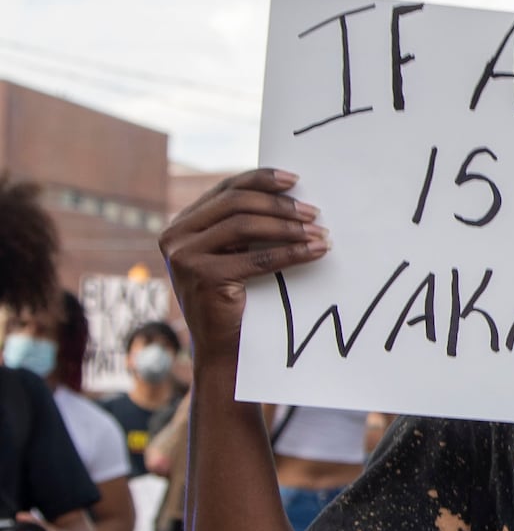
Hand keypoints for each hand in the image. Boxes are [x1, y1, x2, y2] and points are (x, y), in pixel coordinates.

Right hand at [158, 169, 327, 364]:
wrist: (222, 351)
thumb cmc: (235, 301)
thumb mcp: (232, 256)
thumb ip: (243, 227)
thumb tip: (290, 196)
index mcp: (182, 225)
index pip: (226, 190)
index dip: (261, 180)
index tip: (295, 180)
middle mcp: (176, 236)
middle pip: (236, 203)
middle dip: (280, 205)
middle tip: (315, 212)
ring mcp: (185, 256)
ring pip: (244, 226)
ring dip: (289, 227)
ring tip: (319, 232)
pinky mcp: (203, 276)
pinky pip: (257, 257)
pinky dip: (291, 252)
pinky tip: (315, 251)